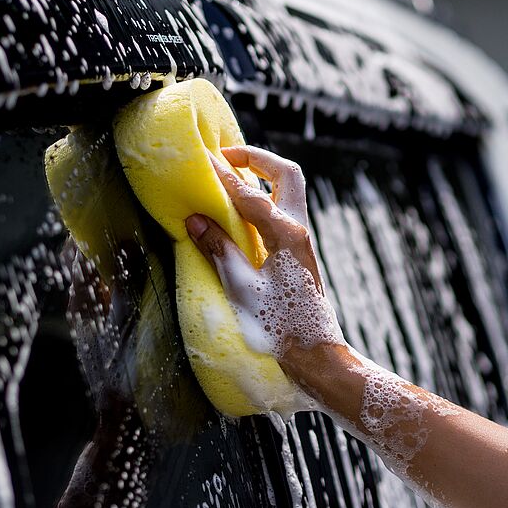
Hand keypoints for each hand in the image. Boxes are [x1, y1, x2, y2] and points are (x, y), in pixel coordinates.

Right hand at [184, 145, 344, 362]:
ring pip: (289, 189)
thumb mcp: (241, 287)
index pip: (249, 193)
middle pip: (286, 174)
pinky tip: (242, 208)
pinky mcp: (298, 250)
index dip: (223, 175)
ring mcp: (302, 239)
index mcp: (286, 234)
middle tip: (228, 156)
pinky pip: (283, 208)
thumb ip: (218, 249)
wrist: (313, 351)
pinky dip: (264, 196)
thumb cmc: (278, 324)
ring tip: (233, 174)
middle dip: (258, 158)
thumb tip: (195, 219)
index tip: (204, 159)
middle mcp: (298, 229)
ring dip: (263, 174)